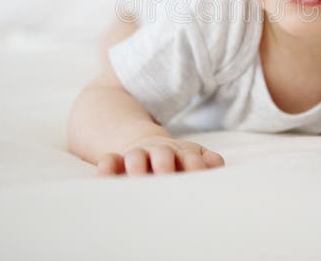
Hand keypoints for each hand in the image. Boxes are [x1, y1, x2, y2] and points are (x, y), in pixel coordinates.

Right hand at [96, 136, 224, 175]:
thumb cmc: (176, 158)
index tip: (198, 176)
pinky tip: (105, 177)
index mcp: (182, 153)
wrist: (145, 143)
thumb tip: (215, 164)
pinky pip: (109, 161)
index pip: (190, 157)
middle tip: (166, 176)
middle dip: (164, 164)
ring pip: (135, 157)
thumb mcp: (193, 156)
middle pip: (163, 155)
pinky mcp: (117, 161)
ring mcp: (137, 155)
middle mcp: (159, 153)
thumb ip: (207, 161)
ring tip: (136, 176)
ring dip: (136, 165)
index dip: (194, 165)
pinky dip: (106, 168)